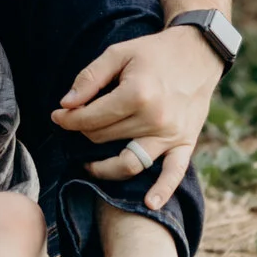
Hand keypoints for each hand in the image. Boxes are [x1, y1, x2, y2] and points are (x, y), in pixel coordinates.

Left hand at [51, 26, 223, 211]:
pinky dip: (162, 191)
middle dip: (82, 132)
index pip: (90, 118)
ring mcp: (171, 135)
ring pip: (128, 162)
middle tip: (75, 124)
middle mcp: (154, 119)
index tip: (58, 115)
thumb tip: (65, 104)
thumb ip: (89, 78)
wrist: (198, 54)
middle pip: (104, 138)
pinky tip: (149, 204)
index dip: (67, 118)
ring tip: (88, 164)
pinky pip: (173, 173)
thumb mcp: (118, 53)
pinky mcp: (185, 143)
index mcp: (137, 94)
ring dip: (104, 167)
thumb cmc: (153, 52)